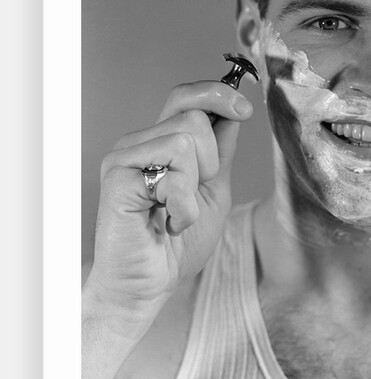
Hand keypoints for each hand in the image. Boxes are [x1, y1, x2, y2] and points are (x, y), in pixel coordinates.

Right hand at [85, 80, 253, 319]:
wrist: (148, 285)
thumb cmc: (177, 243)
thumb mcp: (214, 188)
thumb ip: (221, 150)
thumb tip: (235, 109)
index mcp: (161, 141)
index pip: (187, 96)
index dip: (219, 93)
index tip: (245, 110)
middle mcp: (141, 142)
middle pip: (195, 116)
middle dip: (211, 160)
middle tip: (192, 194)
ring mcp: (125, 156)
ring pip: (186, 138)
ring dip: (194, 186)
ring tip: (176, 210)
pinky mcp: (118, 175)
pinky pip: (173, 170)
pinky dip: (183, 205)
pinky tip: (166, 222)